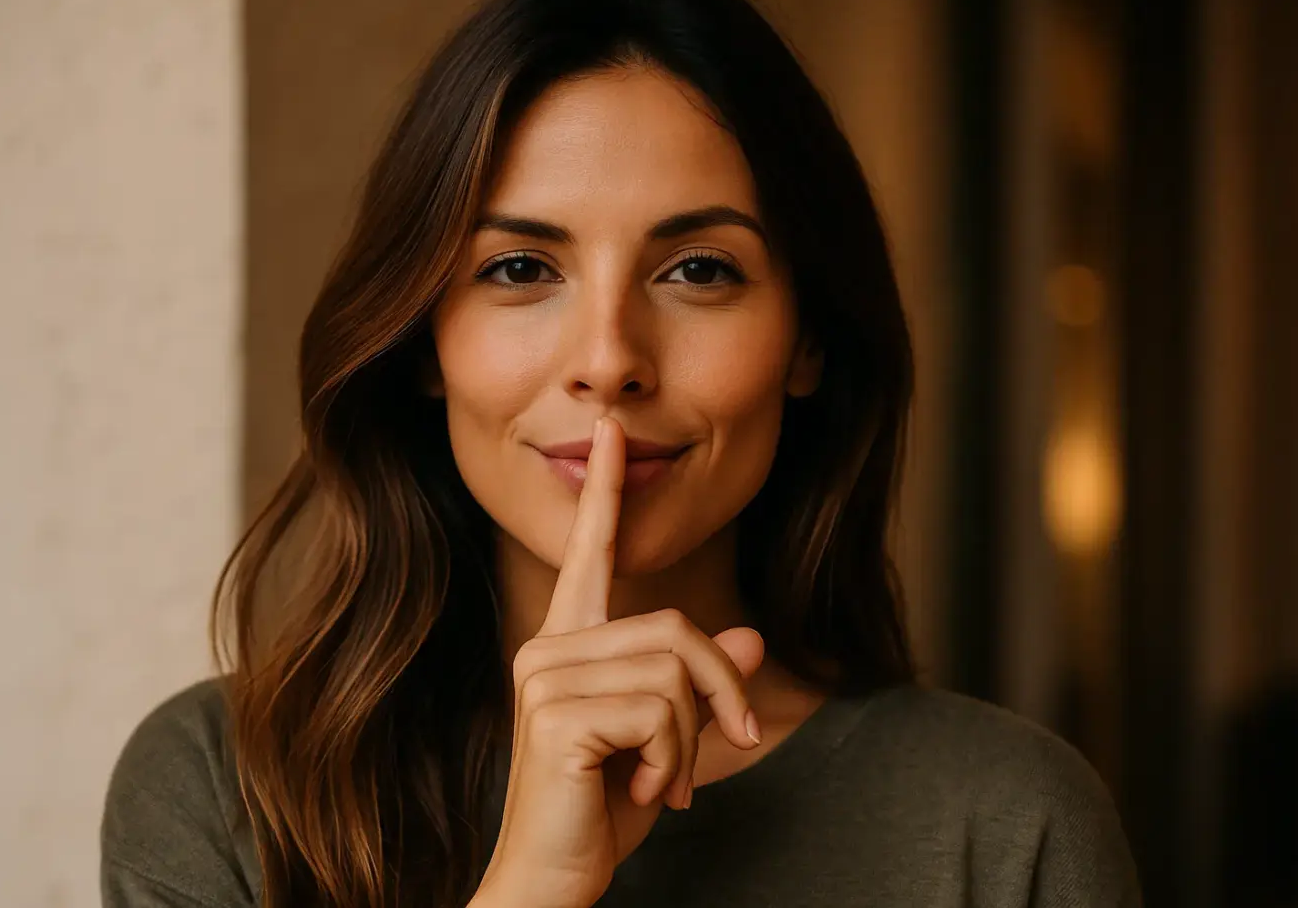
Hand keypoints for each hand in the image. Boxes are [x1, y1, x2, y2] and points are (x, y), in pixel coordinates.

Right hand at [474, 416, 765, 907]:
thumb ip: (700, 684)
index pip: (590, 555)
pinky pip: (660, 711)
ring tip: (663, 780)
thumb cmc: (602, 810)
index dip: (605, 495)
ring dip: (691, 737)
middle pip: (674, 627)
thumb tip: (752, 633)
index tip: (610, 434)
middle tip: (725, 745)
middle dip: (719, 690)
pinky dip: (674, 761)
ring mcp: (545, 677)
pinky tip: (645, 791)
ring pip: (673, 670)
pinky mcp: (555, 714)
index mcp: (569, 644)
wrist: (553, 880)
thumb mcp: (668, 740)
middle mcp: (548, 648)